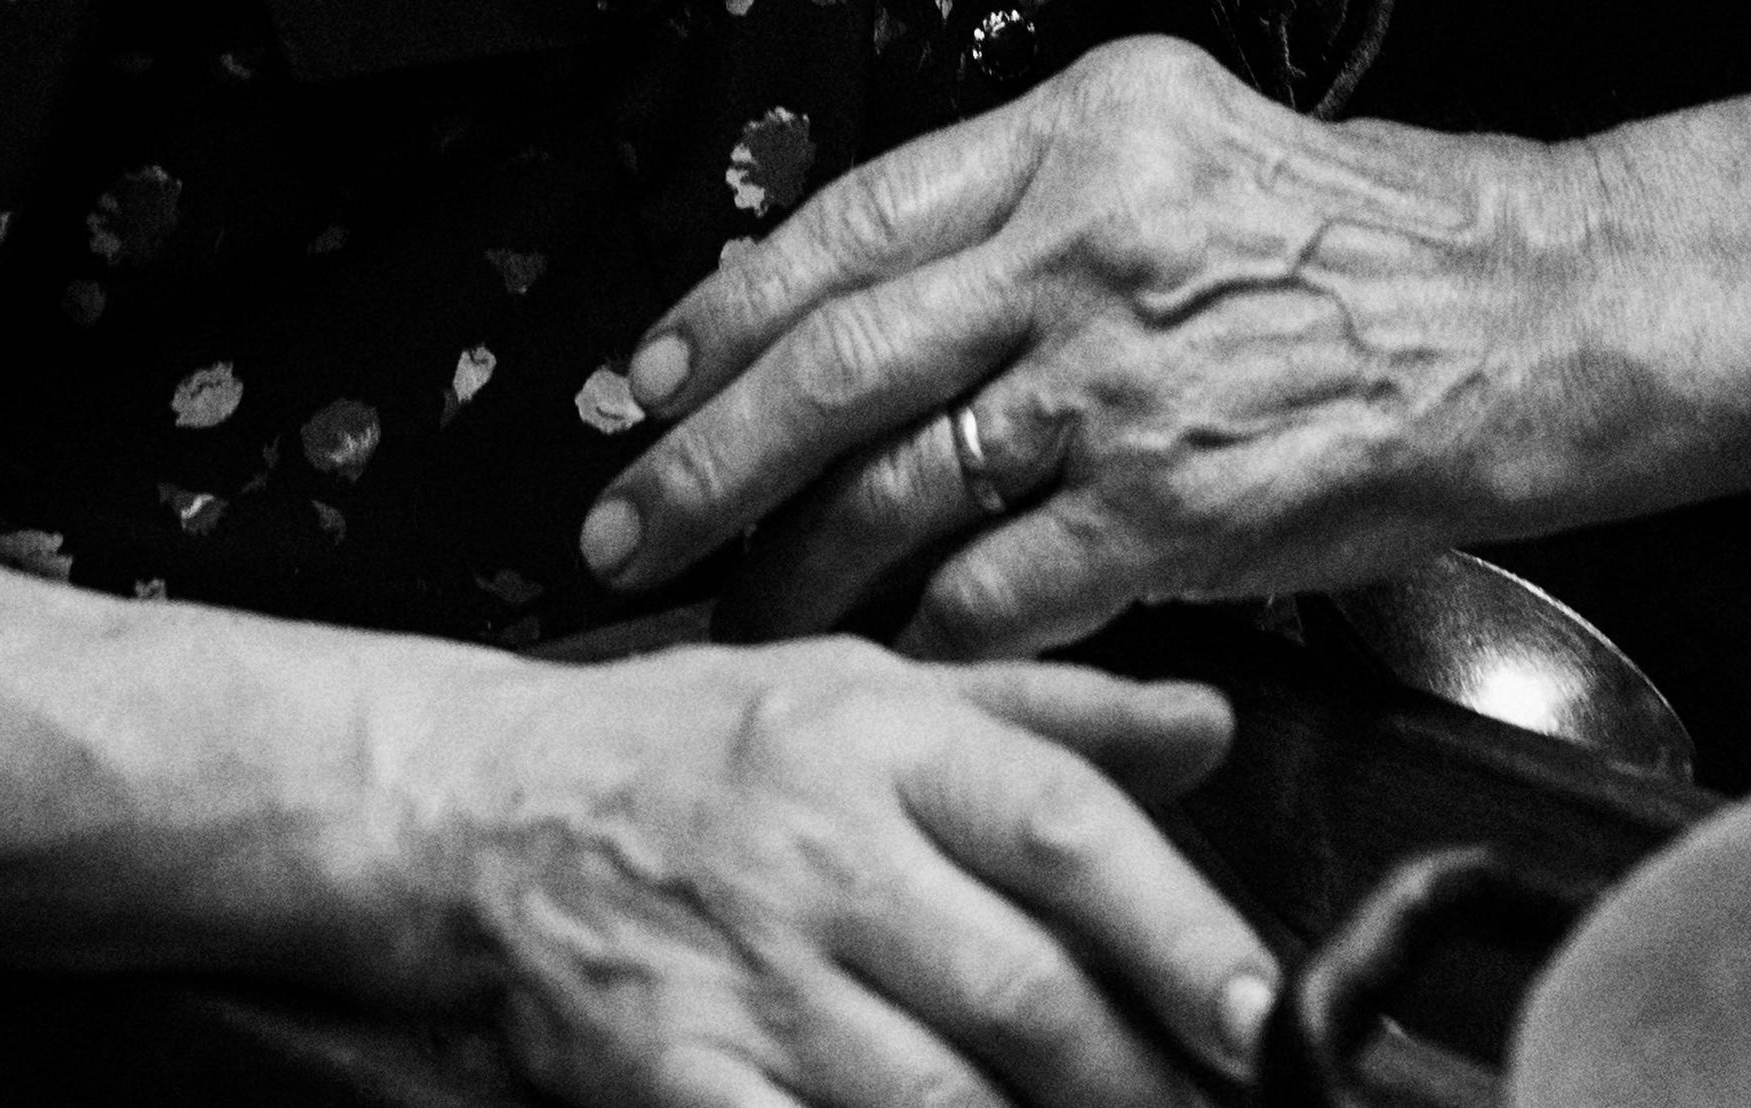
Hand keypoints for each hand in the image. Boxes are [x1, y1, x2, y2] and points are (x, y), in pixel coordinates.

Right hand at [415, 630, 1271, 1107]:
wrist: (481, 815)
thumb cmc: (692, 748)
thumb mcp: (867, 685)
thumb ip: (1047, 714)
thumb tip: (1212, 724)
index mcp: (885, 742)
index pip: (1065, 829)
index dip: (1180, 928)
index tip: (1268, 1017)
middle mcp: (827, 854)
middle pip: (1021, 991)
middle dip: (1140, 1078)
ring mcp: (751, 978)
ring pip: (934, 1098)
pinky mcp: (680, 1081)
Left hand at [580, 35, 1585, 656]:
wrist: (1513, 311)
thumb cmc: (1346, 231)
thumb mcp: (1169, 134)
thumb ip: (1021, 195)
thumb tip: (854, 285)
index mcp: (1071, 128)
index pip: (846, 219)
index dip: (721, 309)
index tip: (640, 376)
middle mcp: (1079, 240)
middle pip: (835, 357)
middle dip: (704, 455)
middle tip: (621, 519)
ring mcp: (1120, 380)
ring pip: (895, 484)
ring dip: (797, 566)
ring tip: (741, 610)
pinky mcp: (1172, 508)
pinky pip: (996, 589)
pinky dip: (924, 631)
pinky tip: (889, 651)